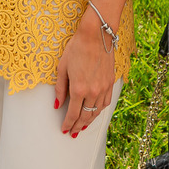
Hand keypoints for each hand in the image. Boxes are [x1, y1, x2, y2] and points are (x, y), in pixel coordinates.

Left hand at [54, 11, 115, 136]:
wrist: (96, 35)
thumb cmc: (77, 48)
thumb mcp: (62, 68)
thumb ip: (60, 89)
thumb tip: (58, 104)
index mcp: (79, 89)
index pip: (73, 114)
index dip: (68, 124)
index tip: (64, 129)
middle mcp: (93, 91)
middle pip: (85, 116)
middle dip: (78, 126)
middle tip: (73, 132)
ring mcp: (103, 88)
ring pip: (97, 112)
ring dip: (89, 121)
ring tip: (83, 126)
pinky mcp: (110, 83)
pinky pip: (106, 103)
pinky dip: (99, 111)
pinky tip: (95, 113)